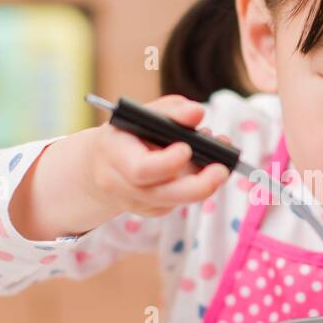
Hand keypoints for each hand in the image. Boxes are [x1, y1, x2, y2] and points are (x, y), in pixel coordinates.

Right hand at [82, 94, 232, 218]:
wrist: (99, 166)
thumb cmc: (126, 133)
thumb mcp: (139, 115)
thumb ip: (169, 111)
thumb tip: (197, 113)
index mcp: (114, 156)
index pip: (141, 170)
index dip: (167, 162)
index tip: (187, 147)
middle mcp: (122, 186)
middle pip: (163, 195)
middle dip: (199, 184)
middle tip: (223, 169)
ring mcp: (137, 203)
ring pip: (177, 200)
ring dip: (203, 181)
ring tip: (219, 159)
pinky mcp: (152, 210)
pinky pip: (179, 201)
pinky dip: (196, 185)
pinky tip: (204, 167)